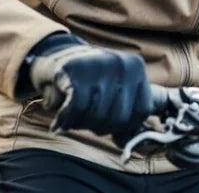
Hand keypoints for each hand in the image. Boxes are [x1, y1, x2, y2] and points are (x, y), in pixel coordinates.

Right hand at [24, 34, 151, 136]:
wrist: (55, 56)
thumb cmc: (89, 83)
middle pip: (120, 118)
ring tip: (73, 115)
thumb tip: (128, 143)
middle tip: (87, 119)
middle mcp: (121, 64)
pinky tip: (60, 121)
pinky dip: (66, 120)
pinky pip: (77, 108)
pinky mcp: (74, 69)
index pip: (142, 111)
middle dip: (101, 126)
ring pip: (98, 115)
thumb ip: (128, 118)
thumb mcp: (115, 92)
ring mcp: (99, 64)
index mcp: (136, 68)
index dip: (125, 125)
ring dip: (81, 124)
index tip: (110, 124)